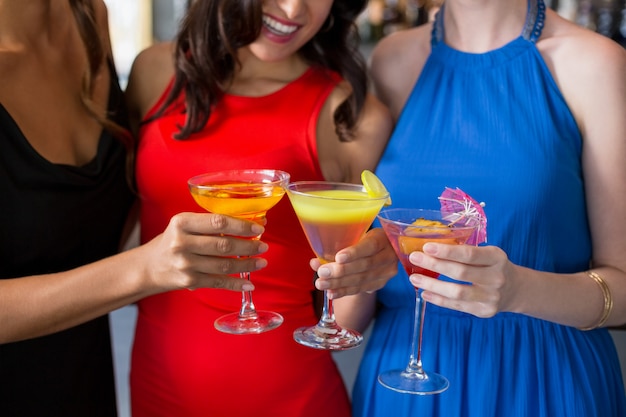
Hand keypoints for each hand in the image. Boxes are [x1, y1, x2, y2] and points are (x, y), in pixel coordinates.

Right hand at [143, 212, 268, 291]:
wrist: (150, 266)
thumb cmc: (174, 240)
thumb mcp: (185, 225)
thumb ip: (211, 223)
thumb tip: (249, 224)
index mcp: (182, 223)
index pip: (218, 222)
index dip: (241, 226)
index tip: (258, 228)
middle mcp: (182, 243)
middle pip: (223, 245)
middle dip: (248, 246)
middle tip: (263, 246)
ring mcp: (185, 264)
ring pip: (224, 265)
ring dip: (246, 265)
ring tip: (261, 262)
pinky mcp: (189, 281)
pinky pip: (218, 282)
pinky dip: (236, 284)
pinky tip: (249, 283)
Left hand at [313, 228, 397, 298]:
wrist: (380, 250)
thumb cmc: (362, 239)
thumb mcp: (354, 236)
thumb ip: (336, 247)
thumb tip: (314, 262)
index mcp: (383, 238)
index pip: (370, 246)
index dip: (355, 252)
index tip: (338, 257)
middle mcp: (388, 255)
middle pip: (365, 265)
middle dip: (341, 271)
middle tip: (322, 272)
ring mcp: (386, 272)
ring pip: (362, 280)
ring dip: (339, 283)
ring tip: (322, 284)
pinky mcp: (380, 283)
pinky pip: (361, 289)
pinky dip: (344, 291)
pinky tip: (332, 293)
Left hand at [408, 242, 515, 317]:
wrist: (516, 290)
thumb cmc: (493, 266)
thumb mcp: (488, 254)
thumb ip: (465, 252)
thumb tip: (429, 248)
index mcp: (496, 258)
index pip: (469, 254)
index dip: (447, 251)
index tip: (426, 247)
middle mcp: (496, 277)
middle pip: (460, 272)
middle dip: (434, 264)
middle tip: (415, 258)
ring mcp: (491, 297)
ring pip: (457, 292)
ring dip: (432, 285)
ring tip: (415, 278)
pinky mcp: (484, 311)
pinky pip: (457, 306)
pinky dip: (438, 300)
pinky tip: (425, 293)